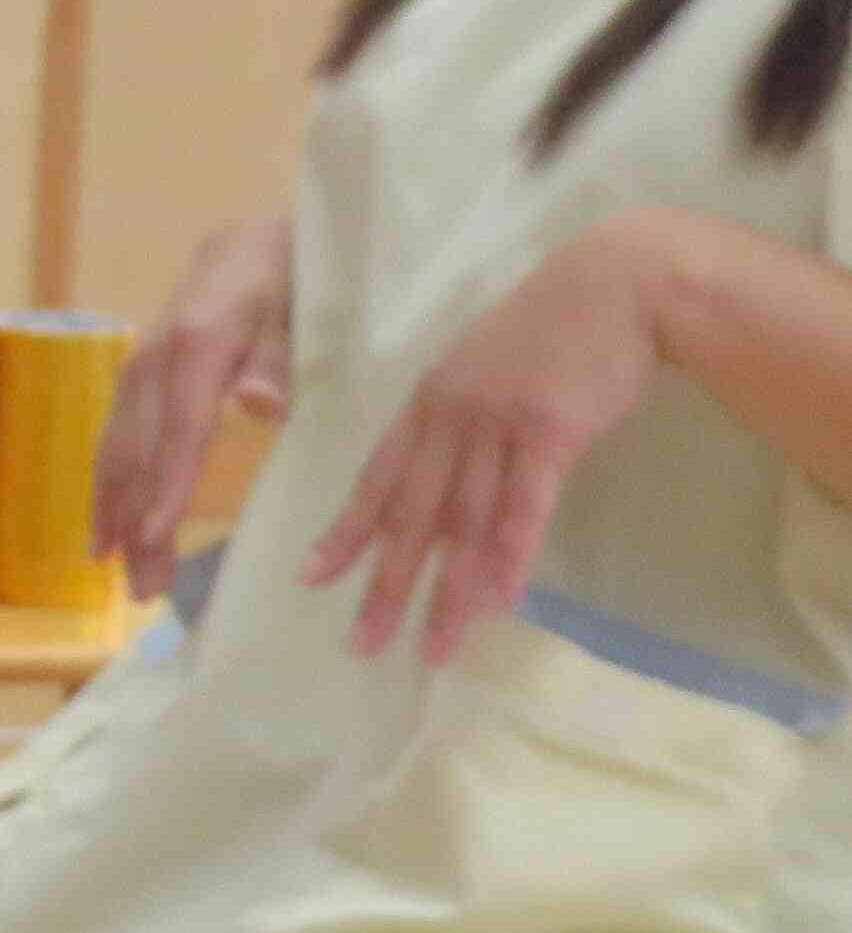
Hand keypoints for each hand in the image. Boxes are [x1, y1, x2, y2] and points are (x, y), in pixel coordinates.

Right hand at [90, 209, 295, 596]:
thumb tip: (259, 403)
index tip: (154, 537)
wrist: (255, 241)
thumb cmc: (295, 275)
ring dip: (114, 512)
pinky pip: (116, 438)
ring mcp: (138, 368)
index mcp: (197, 341)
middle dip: (134, 520)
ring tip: (117, 572)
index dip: (167, 483)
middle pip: (138, 449)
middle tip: (143, 588)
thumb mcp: (304, 304)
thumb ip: (282, 355)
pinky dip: (108, 486)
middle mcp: (153, 358)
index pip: (180, 426)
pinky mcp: (138, 378)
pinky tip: (108, 527)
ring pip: (117, 448)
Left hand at [303, 223, 660, 664]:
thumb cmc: (554, 329)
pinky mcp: (549, 431)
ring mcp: (496, 423)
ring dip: (446, 591)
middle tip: (361, 644)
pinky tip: (496, 600)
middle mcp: (449, 415)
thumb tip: (443, 476)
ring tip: (431, 649)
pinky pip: (522, 504)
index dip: (346, 531)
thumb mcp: (485, 369)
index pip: (375, 478)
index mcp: (427, 401)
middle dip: (384, 582)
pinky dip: (508, 554)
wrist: (618, 283)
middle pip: (409, 512)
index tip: (314, 578)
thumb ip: (459, 419)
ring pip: (461, 522)